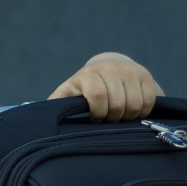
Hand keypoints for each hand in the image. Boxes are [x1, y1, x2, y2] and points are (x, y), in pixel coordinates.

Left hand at [48, 52, 164, 122]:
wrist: (107, 66)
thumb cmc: (83, 89)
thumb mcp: (67, 95)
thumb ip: (56, 105)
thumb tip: (37, 117)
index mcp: (89, 74)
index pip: (98, 97)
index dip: (98, 114)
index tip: (96, 118)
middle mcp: (110, 68)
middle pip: (118, 104)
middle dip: (113, 118)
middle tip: (109, 119)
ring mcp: (130, 70)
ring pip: (135, 105)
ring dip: (128, 116)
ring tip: (119, 115)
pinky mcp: (145, 75)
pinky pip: (148, 101)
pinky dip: (142, 111)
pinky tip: (131, 110)